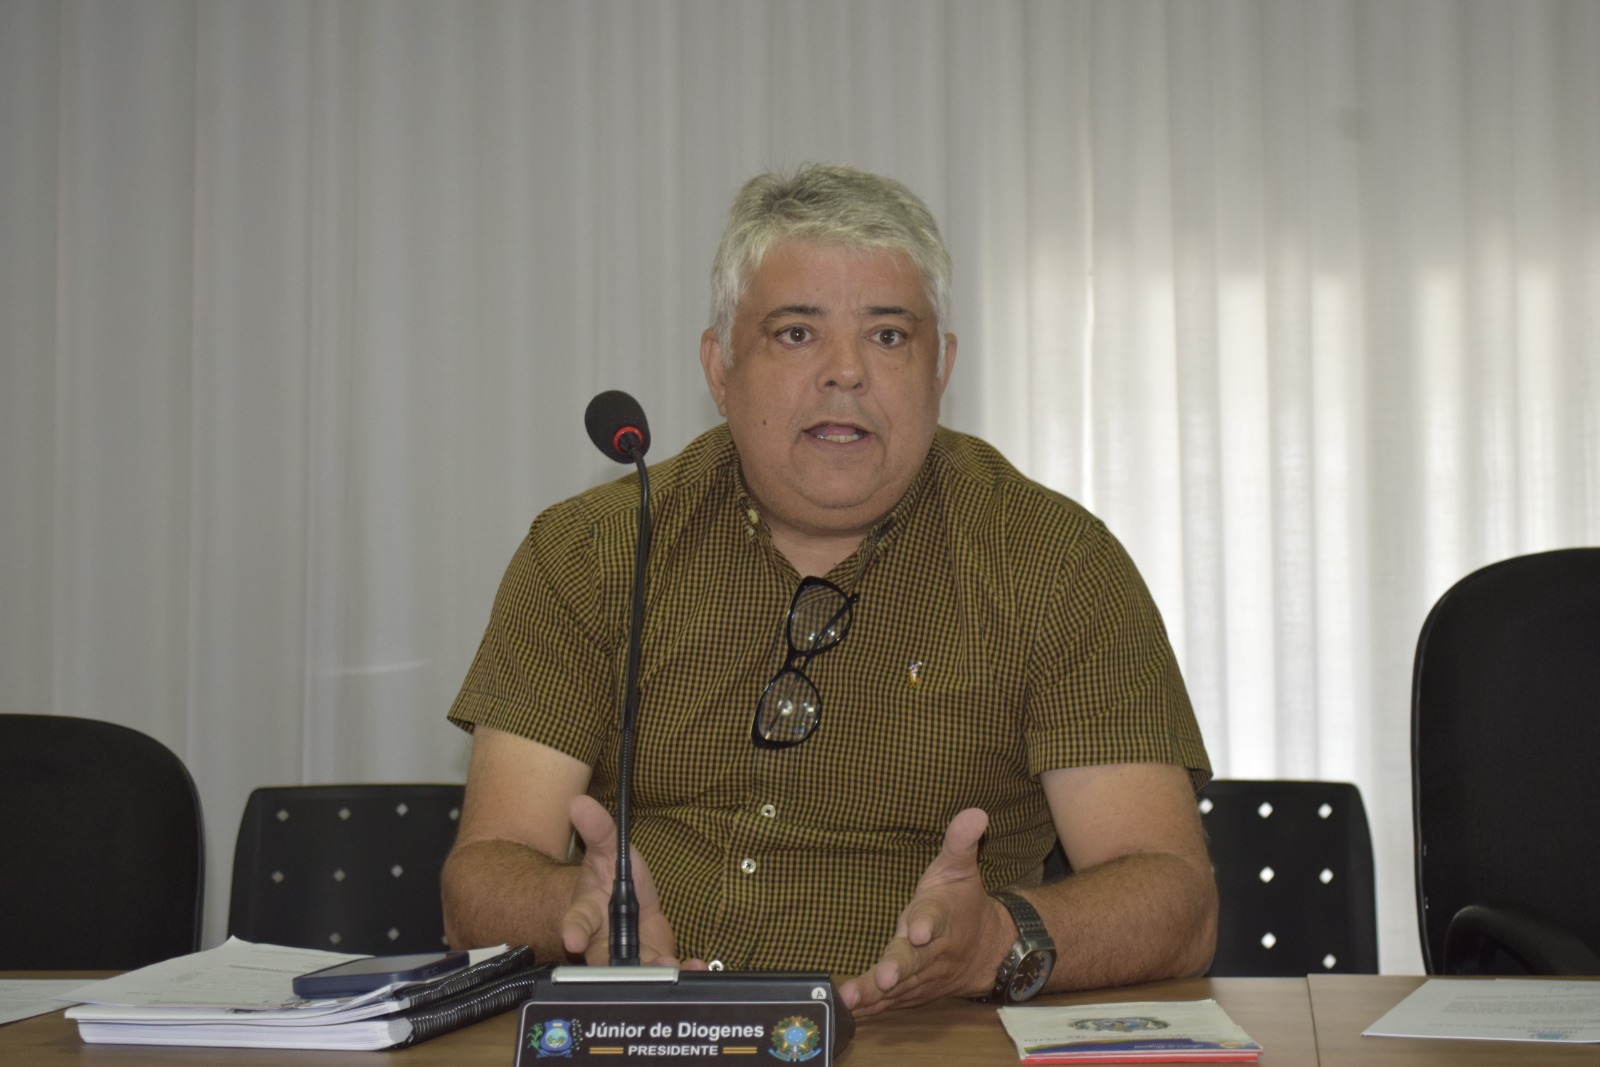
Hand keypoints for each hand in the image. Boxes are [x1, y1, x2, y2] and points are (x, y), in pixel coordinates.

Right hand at [560, 795, 694, 966]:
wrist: (623, 904)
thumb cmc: (609, 878)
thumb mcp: (608, 849)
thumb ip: (598, 829)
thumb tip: (579, 802)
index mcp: (586, 914)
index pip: (577, 921)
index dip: (573, 930)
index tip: (573, 939)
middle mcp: (602, 943)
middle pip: (604, 959)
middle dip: (617, 966)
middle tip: (634, 967)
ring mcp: (628, 957)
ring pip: (636, 971)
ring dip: (653, 971)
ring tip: (670, 966)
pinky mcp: (653, 962)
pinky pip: (664, 972)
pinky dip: (681, 971)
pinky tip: (694, 966)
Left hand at [838, 807, 1010, 1016]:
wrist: (989, 951)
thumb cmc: (962, 903)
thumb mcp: (960, 868)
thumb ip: (960, 842)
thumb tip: (976, 812)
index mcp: (943, 916)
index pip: (935, 917)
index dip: (926, 924)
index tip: (918, 930)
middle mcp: (934, 951)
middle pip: (915, 961)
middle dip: (898, 968)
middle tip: (884, 977)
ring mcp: (924, 976)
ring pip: (901, 987)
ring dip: (876, 994)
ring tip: (852, 998)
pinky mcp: (913, 992)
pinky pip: (892, 1002)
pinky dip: (872, 1007)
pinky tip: (849, 1010)